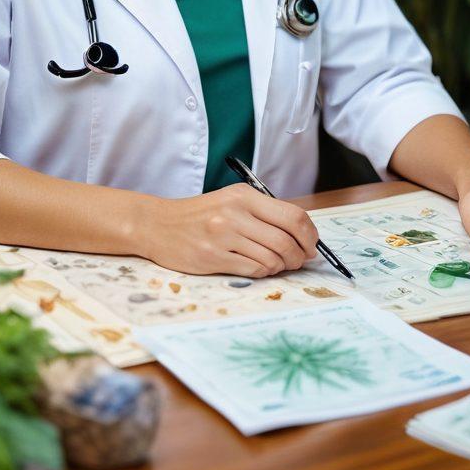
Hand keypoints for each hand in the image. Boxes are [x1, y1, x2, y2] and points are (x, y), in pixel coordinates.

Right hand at [139, 184, 319, 276]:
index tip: (312, 245)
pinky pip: (254, 270)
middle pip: (287, 240)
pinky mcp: (212, 257)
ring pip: (273, 259)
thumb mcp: (232, 201)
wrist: (158, 224)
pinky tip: (257, 268)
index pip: (293, 216)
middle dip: (300, 256)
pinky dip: (263, 273)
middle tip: (298, 261)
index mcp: (244, 196)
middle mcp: (235, 213)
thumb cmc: (199, 215)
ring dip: (280, 267)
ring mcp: (223, 235)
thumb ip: (264, 214)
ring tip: (275, 265)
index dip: (310, 235)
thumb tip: (302, 236)